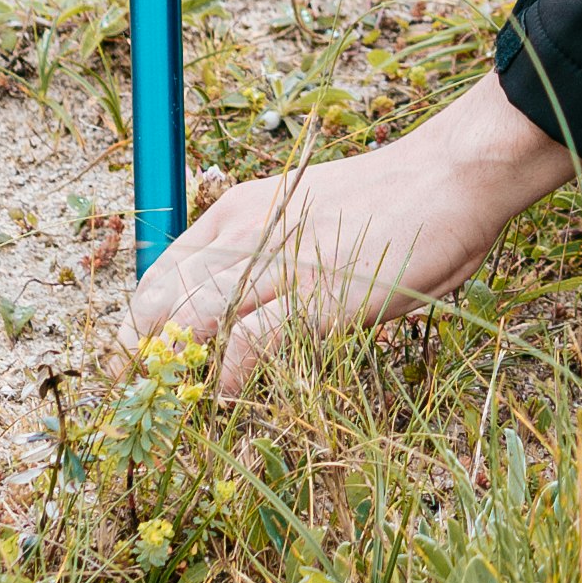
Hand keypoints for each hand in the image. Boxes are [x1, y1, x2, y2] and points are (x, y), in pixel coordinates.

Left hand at [126, 75, 578, 387]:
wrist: (447, 176)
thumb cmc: (386, 203)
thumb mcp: (302, 213)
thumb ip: (264, 253)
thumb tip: (234, 307)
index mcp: (236, 211)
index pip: (158, 274)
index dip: (138, 326)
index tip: (134, 365)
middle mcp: (244, 234)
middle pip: (160, 303)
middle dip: (143, 358)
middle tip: (146, 397)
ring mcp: (278, 264)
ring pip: (190, 321)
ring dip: (178, 371)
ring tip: (178, 405)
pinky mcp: (317, 296)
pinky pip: (248, 342)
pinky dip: (228, 375)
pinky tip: (228, 396)